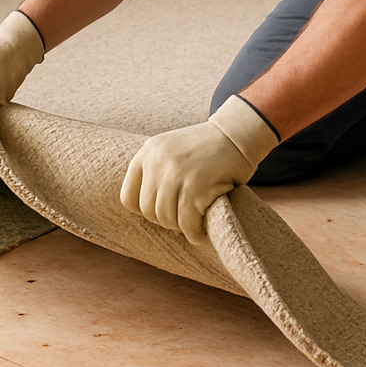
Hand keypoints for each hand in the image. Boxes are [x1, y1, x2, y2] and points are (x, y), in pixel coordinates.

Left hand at [120, 96, 278, 238]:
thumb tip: (144, 208)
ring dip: (181, 227)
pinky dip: (194, 233)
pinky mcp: (196, 186)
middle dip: (166, 220)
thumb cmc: (206, 147)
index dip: (144, 210)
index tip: (161, 210)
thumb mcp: (171, 149)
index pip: (128, 197)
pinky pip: (187, 223)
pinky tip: (201, 232)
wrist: (237, 134)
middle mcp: (157, 162)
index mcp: (147, 152)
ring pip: (166, 219)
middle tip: (183, 218)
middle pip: (148, 211)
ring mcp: (176, 174)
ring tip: (193, 224)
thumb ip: (155, 170)